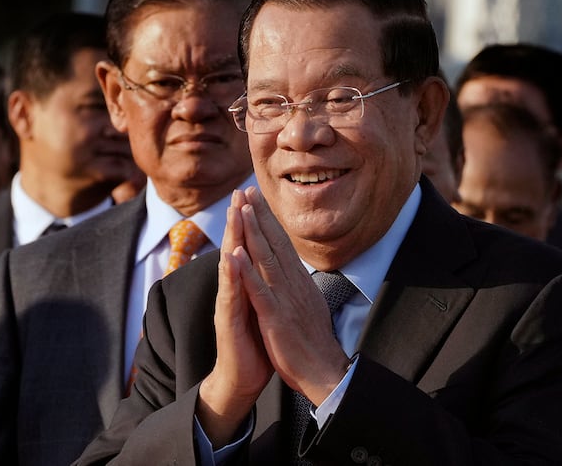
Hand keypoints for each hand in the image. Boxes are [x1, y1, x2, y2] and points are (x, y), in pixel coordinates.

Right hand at [196, 190, 273, 447]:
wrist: (242, 378)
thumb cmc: (255, 343)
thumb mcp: (265, 308)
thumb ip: (265, 286)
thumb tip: (275, 267)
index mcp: (248, 285)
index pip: (251, 247)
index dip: (254, 222)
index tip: (257, 196)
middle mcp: (235, 289)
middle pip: (237, 248)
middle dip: (239, 219)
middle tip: (241, 191)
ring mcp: (229, 303)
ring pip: (230, 264)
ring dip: (232, 237)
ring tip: (234, 212)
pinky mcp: (227, 320)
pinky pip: (230, 294)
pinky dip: (231, 274)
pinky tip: (232, 256)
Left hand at [236, 186, 349, 405]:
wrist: (323, 371)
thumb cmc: (312, 341)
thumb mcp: (307, 304)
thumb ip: (298, 284)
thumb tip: (295, 269)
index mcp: (298, 281)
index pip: (282, 243)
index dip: (269, 219)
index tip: (257, 198)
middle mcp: (293, 283)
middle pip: (274, 243)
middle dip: (259, 215)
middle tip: (247, 190)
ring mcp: (284, 299)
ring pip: (266, 259)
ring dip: (253, 233)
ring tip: (242, 210)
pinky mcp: (276, 317)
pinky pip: (259, 291)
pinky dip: (248, 272)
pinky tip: (237, 255)